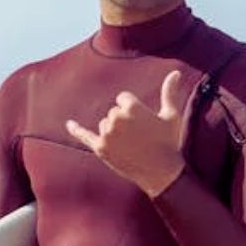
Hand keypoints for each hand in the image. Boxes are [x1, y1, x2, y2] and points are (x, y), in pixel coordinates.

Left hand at [65, 68, 189, 194]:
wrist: (162, 173)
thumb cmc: (169, 142)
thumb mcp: (171, 116)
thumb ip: (169, 92)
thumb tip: (176, 71)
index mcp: (132, 107)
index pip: (122, 99)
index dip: (134, 110)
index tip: (144, 123)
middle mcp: (117, 118)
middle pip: (113, 112)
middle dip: (124, 122)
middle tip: (140, 137)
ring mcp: (107, 135)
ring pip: (104, 125)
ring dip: (115, 132)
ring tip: (131, 146)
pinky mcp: (100, 149)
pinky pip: (85, 136)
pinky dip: (76, 130)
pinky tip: (69, 124)